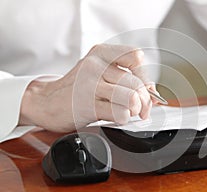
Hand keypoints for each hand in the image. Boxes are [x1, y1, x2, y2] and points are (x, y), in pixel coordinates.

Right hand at [19, 44, 156, 131]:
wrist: (47, 102)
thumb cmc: (78, 88)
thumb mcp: (100, 74)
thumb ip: (126, 78)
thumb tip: (153, 91)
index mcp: (101, 53)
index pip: (136, 57)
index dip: (144, 75)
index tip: (143, 88)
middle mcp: (96, 65)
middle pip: (136, 82)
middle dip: (145, 100)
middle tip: (141, 108)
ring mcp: (90, 85)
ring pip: (131, 97)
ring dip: (136, 109)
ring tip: (130, 112)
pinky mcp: (87, 105)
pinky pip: (119, 112)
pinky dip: (124, 117)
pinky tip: (118, 116)